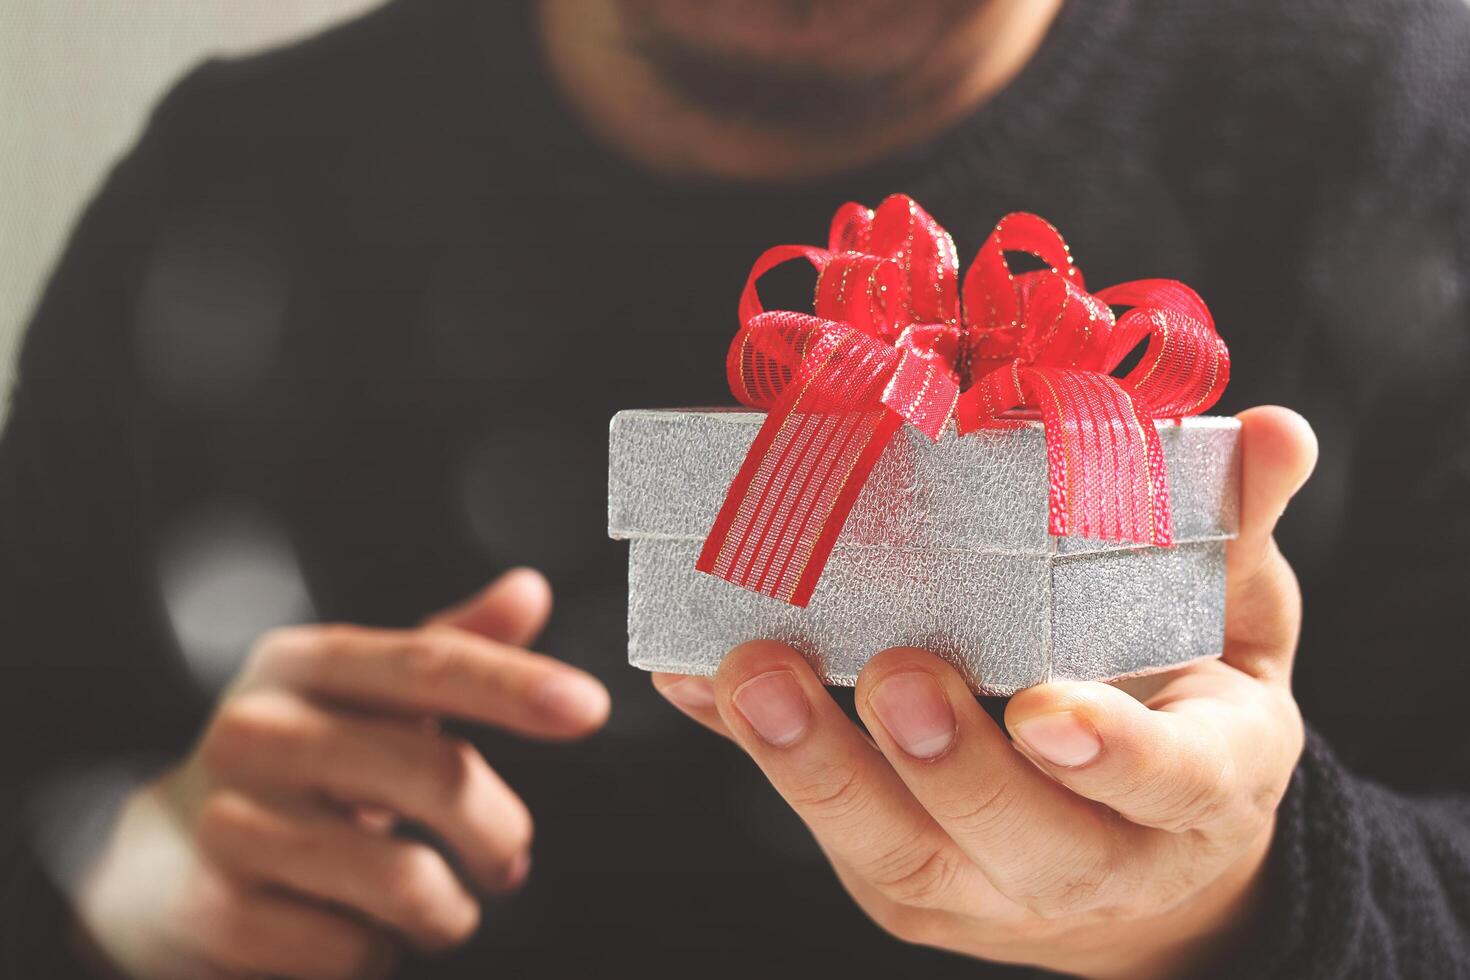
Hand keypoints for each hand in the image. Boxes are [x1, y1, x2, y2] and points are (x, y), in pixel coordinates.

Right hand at [73, 568, 608, 979]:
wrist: (155, 859)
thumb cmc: (294, 766)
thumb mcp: (358, 694)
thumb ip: (448, 647)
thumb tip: (532, 589)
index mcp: (304, 665)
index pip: (427, 661)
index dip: (513, 683)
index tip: (589, 706)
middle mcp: (260, 731)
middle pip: (431, 772)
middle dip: (499, 830)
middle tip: (508, 860)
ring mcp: (229, 823)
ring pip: (403, 878)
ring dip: (448, 908)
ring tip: (441, 907)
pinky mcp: (214, 911)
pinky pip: (350, 948)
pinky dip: (379, 954)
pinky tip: (358, 931)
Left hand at [654, 406, 1316, 977]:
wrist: (1149, 864)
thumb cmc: (1185, 715)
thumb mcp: (1233, 627)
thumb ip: (1237, 533)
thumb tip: (1277, 429)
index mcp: (1201, 788)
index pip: (1170, 784)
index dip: (1111, 754)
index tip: (1045, 706)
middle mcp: (1097, 858)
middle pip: (1020, 838)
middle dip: (946, 763)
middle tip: (891, 671)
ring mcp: (990, 888)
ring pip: (901, 854)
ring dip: (818, 768)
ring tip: (755, 673)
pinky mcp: (907, 886)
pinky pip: (828, 830)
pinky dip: (758, 757)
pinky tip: (702, 683)